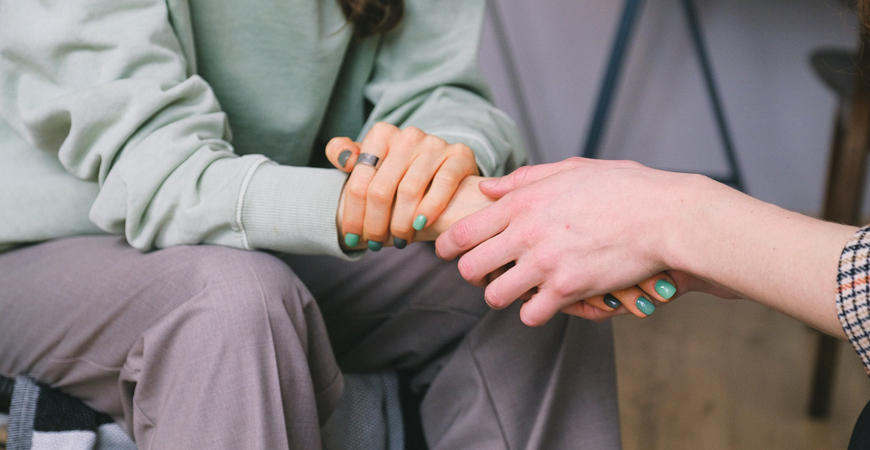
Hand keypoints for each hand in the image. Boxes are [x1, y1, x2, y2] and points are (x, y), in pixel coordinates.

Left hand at [326, 122, 477, 249]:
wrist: (444, 169)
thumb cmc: (400, 173)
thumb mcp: (371, 162)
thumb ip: (346, 155)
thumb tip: (342, 158)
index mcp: (381, 134)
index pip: (359, 182)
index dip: (353, 215)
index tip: (352, 238)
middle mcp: (408, 135)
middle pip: (381, 190)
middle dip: (375, 224)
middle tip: (375, 244)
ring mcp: (434, 144)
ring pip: (409, 191)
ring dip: (401, 224)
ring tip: (399, 240)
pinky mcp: (459, 154)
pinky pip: (443, 183)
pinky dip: (430, 208)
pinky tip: (421, 225)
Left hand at [435, 157, 729, 325]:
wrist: (665, 216)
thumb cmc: (623, 188)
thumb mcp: (571, 169)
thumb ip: (524, 179)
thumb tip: (488, 187)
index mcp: (523, 202)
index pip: (463, 231)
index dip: (447, 246)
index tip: (447, 252)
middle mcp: (526, 233)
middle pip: (469, 268)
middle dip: (472, 274)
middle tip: (485, 274)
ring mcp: (545, 263)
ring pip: (495, 296)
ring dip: (502, 295)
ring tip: (516, 289)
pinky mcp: (567, 289)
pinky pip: (530, 314)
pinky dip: (534, 312)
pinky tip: (545, 302)